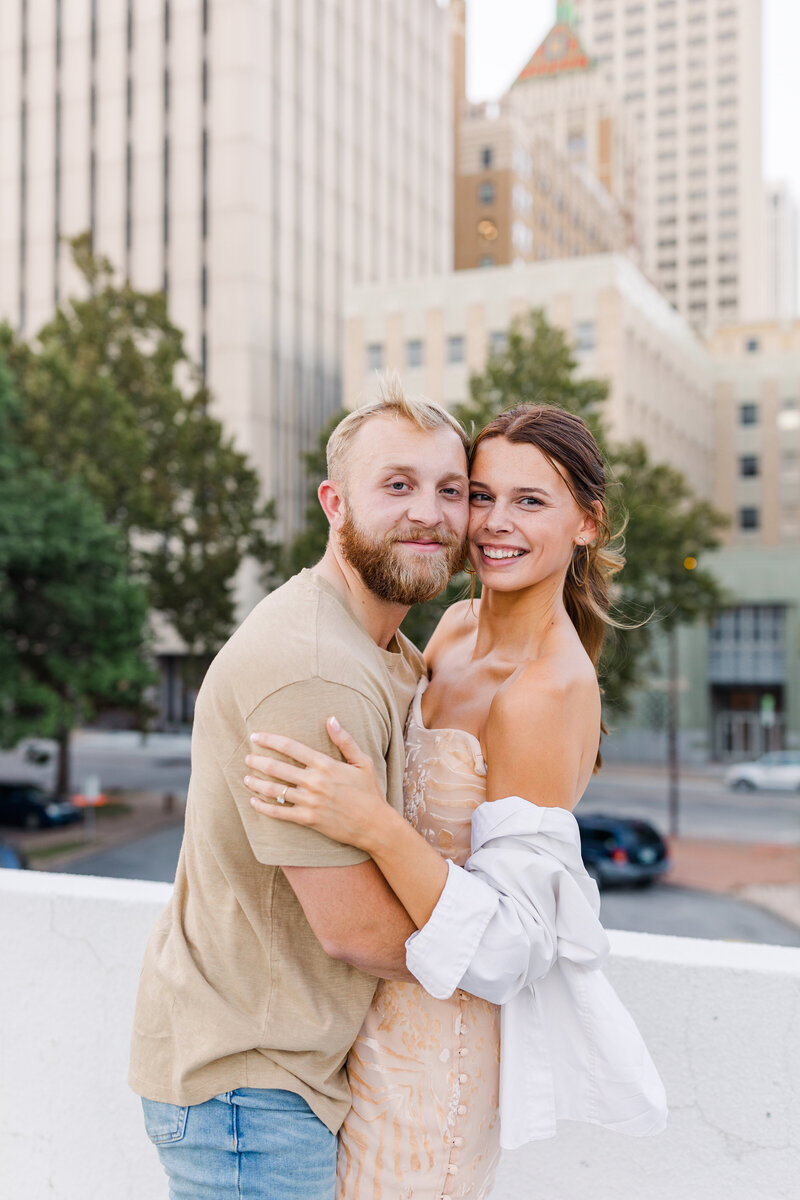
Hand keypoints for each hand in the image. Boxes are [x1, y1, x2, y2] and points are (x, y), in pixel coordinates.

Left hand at [244, 717, 394, 850]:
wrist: (374, 825)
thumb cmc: (369, 792)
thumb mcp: (362, 762)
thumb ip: (345, 740)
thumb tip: (331, 719)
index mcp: (325, 764)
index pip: (290, 747)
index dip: (270, 740)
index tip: (256, 736)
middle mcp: (314, 781)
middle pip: (276, 768)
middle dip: (257, 761)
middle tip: (247, 758)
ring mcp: (309, 802)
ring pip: (274, 791)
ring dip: (256, 783)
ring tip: (246, 778)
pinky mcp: (308, 820)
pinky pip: (279, 813)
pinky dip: (263, 808)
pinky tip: (254, 802)